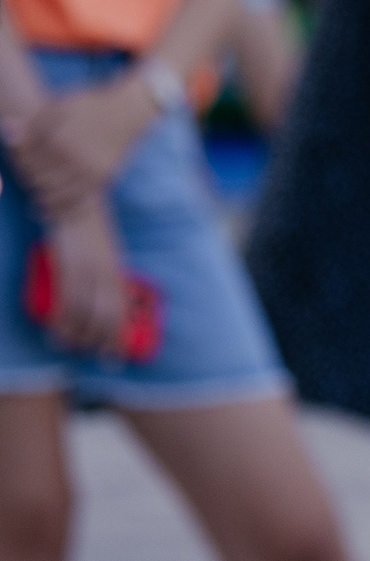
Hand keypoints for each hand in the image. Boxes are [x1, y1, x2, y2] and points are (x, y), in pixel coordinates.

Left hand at [3, 79, 157, 213]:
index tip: (16, 159)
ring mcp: (90, 172)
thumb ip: (32, 123)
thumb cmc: (89, 105)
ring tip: (36, 195)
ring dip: (41, 197)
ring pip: (56, 195)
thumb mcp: (57, 106)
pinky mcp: (103, 181)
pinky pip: (78, 202)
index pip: (27, 160)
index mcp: (58, 140)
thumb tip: (8, 134)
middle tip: (25, 177)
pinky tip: (48, 212)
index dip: (17, 161)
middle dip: (27, 179)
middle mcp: (74, 160)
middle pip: (39, 179)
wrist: (128, 113)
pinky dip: (61, 209)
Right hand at [42, 200, 131, 357]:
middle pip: (107, 316)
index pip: (122, 312)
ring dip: (77, 333)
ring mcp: (87, 270)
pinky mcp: (68, 264)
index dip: (119, 335)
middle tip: (97, 359)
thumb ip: (105, 274)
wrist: (75, 202)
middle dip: (103, 341)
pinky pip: (67, 298)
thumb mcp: (105, 254)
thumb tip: (98, 299)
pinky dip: (62, 318)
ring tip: (70, 347)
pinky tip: (56, 330)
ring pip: (86, 311)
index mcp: (117, 273)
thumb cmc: (88, 229)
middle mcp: (106, 274)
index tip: (116, 355)